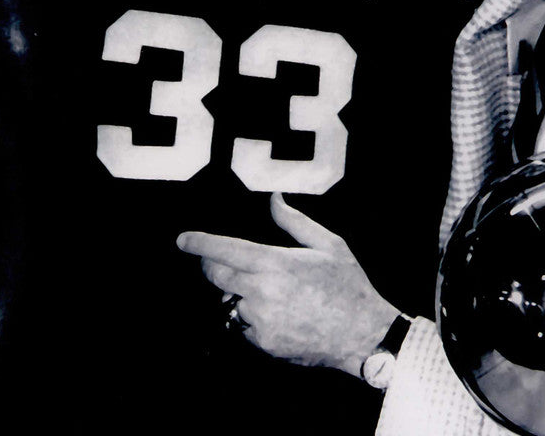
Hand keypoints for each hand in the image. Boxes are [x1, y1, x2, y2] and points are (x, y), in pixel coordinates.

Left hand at [177, 193, 397, 376]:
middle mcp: (261, 293)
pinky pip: (244, 326)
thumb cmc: (347, 285)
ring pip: (231, 302)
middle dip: (211, 266)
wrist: (362, 335)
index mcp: (274, 264)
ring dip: (237, 294)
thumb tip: (274, 199)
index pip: (224, 250)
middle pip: (217, 277)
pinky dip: (250, 317)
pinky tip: (277, 312)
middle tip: (217, 260)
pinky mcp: (264, 344)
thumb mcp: (326, 244)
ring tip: (267, 291)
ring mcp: (260, 322)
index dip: (199, 244)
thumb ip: (293, 221)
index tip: (182, 240)